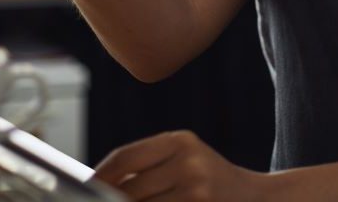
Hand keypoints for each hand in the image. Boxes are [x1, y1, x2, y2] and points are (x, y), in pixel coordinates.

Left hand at [93, 130, 265, 201]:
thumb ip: (145, 168)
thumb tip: (95, 184)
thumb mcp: (184, 160)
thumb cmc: (209, 181)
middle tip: (95, 201)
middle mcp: (188, 162)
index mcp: (180, 141)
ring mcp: (195, 190)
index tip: (82, 188)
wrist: (256, 199)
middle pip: (128, 189)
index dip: (99, 175)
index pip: (125, 157)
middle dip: (110, 201)